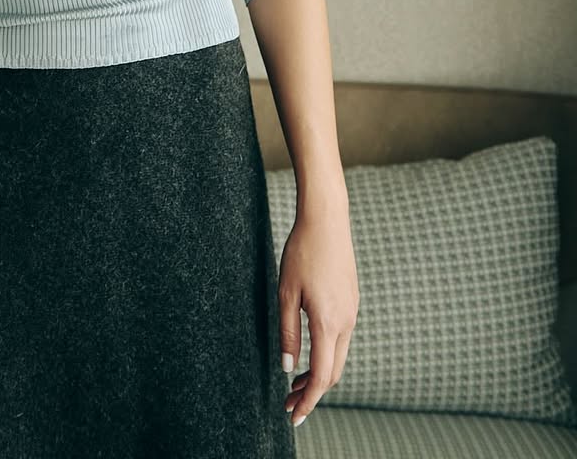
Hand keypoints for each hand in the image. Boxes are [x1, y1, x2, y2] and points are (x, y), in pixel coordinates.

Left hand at [278, 203, 358, 427]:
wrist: (327, 220)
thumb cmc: (302, 252)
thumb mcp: (286, 292)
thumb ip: (288, 332)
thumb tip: (288, 368)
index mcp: (328, 322)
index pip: (322, 376)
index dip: (308, 401)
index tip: (294, 417)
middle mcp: (346, 322)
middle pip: (334, 372)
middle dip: (312, 392)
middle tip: (288, 403)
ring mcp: (352, 312)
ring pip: (339, 356)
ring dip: (319, 374)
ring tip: (295, 383)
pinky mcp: (351, 302)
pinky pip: (341, 338)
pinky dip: (327, 355)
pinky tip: (310, 353)